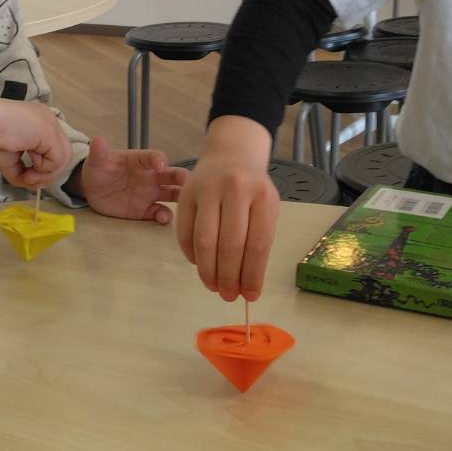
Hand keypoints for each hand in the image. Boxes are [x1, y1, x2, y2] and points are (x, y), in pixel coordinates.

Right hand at [0, 83, 72, 188]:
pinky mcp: (49, 132)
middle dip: (47, 174)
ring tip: (27, 174)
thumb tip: (34, 185)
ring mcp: (51, 125)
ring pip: (63, 159)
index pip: (54, 151)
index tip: (27, 175)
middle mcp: (49, 122)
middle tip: (29, 179)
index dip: (44, 168)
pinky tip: (28, 168)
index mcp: (39, 124)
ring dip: (45, 174)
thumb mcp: (10, 158)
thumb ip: (23, 170)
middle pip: (62, 156)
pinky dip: (43, 171)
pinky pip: (57, 160)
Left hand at [71, 135, 187, 223]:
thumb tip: (97, 139)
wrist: (91, 190)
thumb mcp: (96, 161)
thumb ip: (99, 152)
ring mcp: (150, 193)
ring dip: (180, 197)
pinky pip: (159, 212)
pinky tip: (163, 218)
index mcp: (141, 161)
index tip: (160, 165)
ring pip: (172, 194)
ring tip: (185, 204)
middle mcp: (151, 176)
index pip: (155, 157)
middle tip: (189, 183)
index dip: (159, 159)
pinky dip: (164, 215)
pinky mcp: (145, 210)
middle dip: (182, 178)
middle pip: (173, 175)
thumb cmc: (98, 169)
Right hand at [175, 115, 279, 302]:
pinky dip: (192, 254)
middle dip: (230, 277)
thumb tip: (247, 286)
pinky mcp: (186, 192)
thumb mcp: (265, 207)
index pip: (258, 243)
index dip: (253, 274)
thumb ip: (258, 242)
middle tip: (228, 296)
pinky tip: (200, 265)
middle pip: (231, 244)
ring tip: (213, 286)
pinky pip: (185, 232)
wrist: (231, 154)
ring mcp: (208, 188)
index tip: (250, 296)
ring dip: (208, 270)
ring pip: (205, 240)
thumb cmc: (252, 189)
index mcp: (263, 195)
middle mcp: (236, 189)